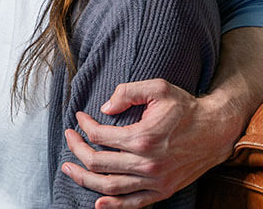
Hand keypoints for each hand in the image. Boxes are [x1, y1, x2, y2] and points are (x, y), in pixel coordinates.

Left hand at [61, 79, 239, 208]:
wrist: (216, 129)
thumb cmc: (186, 107)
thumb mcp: (157, 88)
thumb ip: (127, 92)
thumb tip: (104, 108)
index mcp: (143, 138)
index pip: (99, 136)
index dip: (84, 125)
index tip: (80, 117)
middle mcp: (147, 163)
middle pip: (97, 162)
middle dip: (76, 148)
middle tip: (69, 137)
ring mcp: (155, 180)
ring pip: (109, 187)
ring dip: (84, 178)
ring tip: (69, 167)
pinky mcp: (163, 190)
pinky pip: (133, 203)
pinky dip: (113, 206)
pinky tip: (97, 202)